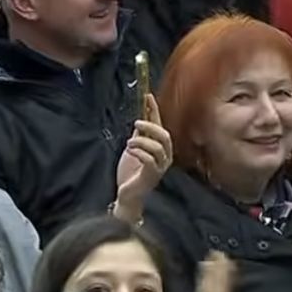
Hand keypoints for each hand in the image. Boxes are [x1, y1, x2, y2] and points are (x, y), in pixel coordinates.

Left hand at [113, 96, 170, 223]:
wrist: (127, 195)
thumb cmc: (130, 173)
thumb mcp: (133, 149)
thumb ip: (139, 136)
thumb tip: (140, 119)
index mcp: (160, 149)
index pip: (160, 125)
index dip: (154, 110)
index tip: (148, 96)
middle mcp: (164, 157)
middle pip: (164, 135)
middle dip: (151, 126)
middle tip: (136, 123)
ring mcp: (160, 167)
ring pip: (158, 147)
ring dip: (141, 141)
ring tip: (129, 143)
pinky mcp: (152, 176)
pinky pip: (150, 160)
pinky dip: (139, 152)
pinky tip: (130, 151)